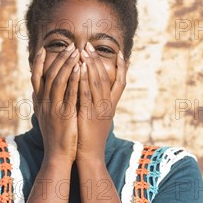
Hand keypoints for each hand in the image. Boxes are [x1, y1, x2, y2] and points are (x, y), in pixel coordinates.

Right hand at [31, 42, 80, 163]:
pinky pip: (69, 93)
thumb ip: (40, 104)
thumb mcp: (43, 118)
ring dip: (67, 64)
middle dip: (59, 58)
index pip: (36, 78)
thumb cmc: (54, 137)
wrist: (57, 156)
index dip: (39, 62)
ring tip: (76, 51)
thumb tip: (34, 93)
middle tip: (70, 45)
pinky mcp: (65, 115)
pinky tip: (80, 68)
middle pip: (49, 75)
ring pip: (58, 80)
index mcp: (39, 103)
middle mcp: (44, 104)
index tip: (43, 48)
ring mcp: (54, 109)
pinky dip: (74, 79)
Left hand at [76, 42, 126, 162]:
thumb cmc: (91, 138)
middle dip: (97, 60)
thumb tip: (95, 93)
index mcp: (111, 106)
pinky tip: (79, 69)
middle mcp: (108, 106)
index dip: (123, 68)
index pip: (121, 83)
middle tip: (88, 45)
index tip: (121, 53)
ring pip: (97, 83)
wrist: (90, 156)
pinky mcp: (89, 115)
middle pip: (106, 78)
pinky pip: (87, 94)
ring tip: (83, 51)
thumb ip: (99, 105)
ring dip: (91, 65)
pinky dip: (84, 80)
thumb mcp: (99, 119)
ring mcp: (99, 110)